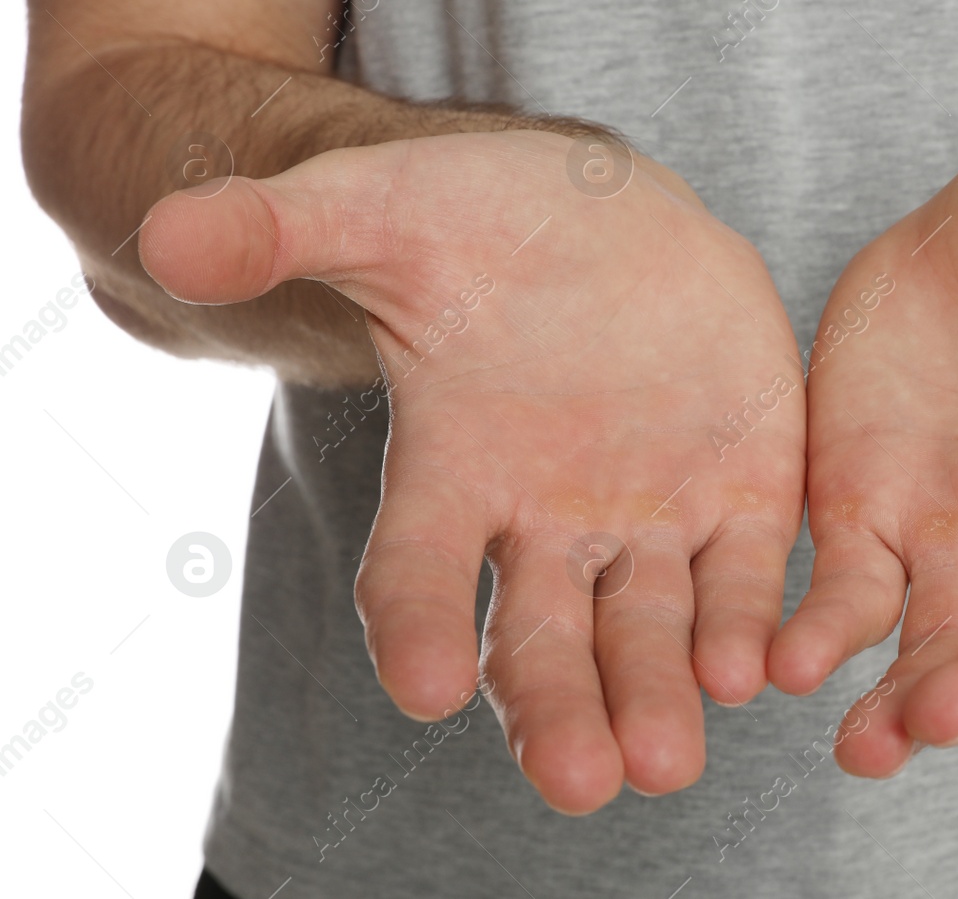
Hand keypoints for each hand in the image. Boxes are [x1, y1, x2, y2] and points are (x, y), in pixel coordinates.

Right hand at [140, 129, 805, 811]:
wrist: (598, 220)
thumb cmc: (468, 222)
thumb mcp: (373, 211)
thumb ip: (277, 229)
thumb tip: (163, 235)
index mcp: (451, 474)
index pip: (415, 572)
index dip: (415, 627)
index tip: (423, 685)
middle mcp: (546, 520)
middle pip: (543, 638)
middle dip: (557, 709)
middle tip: (580, 782)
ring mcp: (649, 512)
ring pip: (651, 625)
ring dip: (660, 693)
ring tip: (668, 759)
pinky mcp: (742, 487)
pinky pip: (746, 566)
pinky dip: (750, 617)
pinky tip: (759, 665)